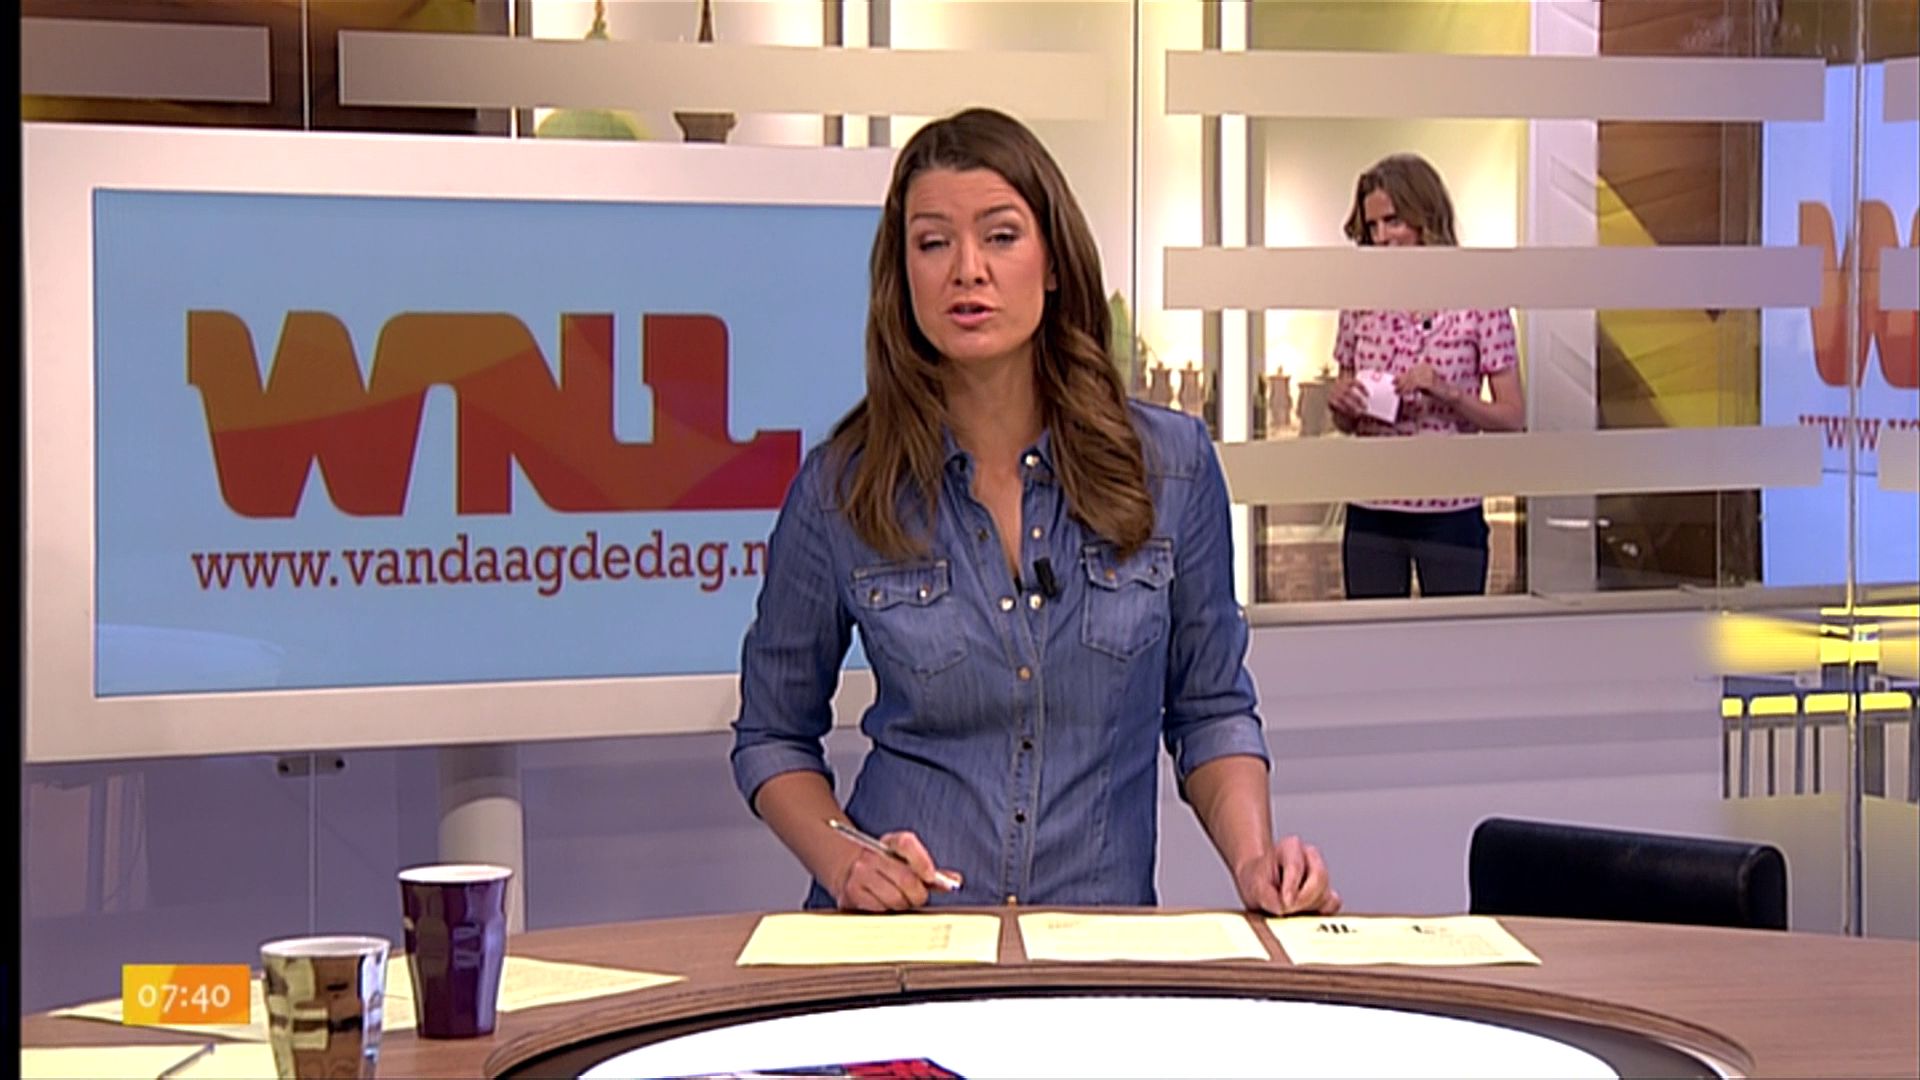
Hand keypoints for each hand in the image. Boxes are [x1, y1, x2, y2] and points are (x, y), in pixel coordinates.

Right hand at [832, 830, 962, 911]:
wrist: (849, 872)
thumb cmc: (887, 870)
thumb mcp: (908, 864)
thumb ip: (931, 872)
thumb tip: (954, 882)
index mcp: (890, 842)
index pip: (907, 843)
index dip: (922, 861)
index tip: (931, 877)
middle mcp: (872, 854)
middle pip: (906, 878)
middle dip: (918, 894)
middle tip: (918, 896)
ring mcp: (859, 873)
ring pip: (895, 898)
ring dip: (903, 905)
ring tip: (899, 899)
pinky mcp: (852, 893)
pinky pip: (881, 909)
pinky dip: (888, 910)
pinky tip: (884, 903)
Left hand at [1230, 835, 1340, 916]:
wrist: (1260, 889)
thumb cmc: (1258, 882)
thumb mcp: (1254, 887)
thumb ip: (1267, 896)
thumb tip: (1284, 908)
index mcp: (1291, 847)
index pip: (1297, 866)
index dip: (1292, 886)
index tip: (1286, 902)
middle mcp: (1311, 857)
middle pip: (1319, 878)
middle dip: (1303, 899)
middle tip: (1288, 910)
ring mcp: (1322, 875)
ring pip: (1326, 894)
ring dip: (1308, 909)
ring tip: (1288, 911)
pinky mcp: (1329, 894)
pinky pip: (1332, 906)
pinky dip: (1319, 914)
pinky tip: (1302, 915)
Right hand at [1326, 374, 1369, 417]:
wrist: (1334, 398)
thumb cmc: (1348, 394)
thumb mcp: (1353, 389)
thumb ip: (1361, 390)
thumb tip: (1373, 394)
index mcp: (1347, 381)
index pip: (1355, 382)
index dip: (1363, 388)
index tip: (1370, 396)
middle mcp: (1339, 386)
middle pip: (1350, 392)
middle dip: (1359, 400)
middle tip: (1367, 407)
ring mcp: (1334, 393)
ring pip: (1344, 400)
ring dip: (1353, 407)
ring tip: (1360, 412)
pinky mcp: (1330, 400)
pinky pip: (1338, 406)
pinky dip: (1346, 410)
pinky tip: (1352, 415)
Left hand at [1393, 364, 1452, 402]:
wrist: (1448, 394)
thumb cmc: (1433, 389)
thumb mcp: (1420, 383)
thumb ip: (1411, 380)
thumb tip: (1397, 379)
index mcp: (1423, 365)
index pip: (1409, 371)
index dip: (1401, 377)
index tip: (1393, 382)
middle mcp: (1426, 367)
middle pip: (1409, 375)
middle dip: (1401, 383)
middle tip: (1395, 390)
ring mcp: (1428, 373)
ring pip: (1411, 380)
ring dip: (1404, 388)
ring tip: (1399, 393)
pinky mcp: (1429, 380)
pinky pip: (1415, 384)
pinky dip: (1409, 389)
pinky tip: (1406, 394)